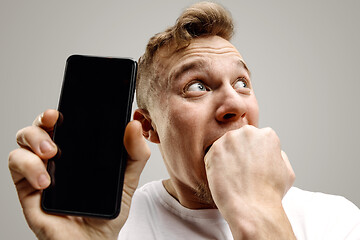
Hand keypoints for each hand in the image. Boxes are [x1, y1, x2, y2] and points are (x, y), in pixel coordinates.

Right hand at [8, 109, 149, 239]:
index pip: (67, 123)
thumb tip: (133, 126)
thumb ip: (135, 154)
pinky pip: (16, 164)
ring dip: (34, 140)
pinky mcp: (27, 186)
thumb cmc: (107, 212)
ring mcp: (41, 169)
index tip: (64, 108)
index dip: (62, 111)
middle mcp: (58, 156)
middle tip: (54, 123)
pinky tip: (45, 181)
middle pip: (41, 125)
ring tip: (51, 154)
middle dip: (43, 120)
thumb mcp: (128, 180)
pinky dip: (28, 166)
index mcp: (79, 151)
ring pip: (24, 139)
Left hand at [204, 125, 295, 238]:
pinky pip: (211, 156)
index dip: (253, 156)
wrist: (253, 208)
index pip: (255, 140)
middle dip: (238, 154)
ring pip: (224, 147)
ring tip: (233, 177)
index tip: (253, 169)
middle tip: (241, 173)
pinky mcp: (214, 150)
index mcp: (267, 134)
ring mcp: (229, 139)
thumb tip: (270, 151)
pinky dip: (214, 166)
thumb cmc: (271, 194)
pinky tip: (224, 179)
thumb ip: (279, 155)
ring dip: (226, 159)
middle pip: (238, 140)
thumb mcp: (287, 171)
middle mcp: (248, 132)